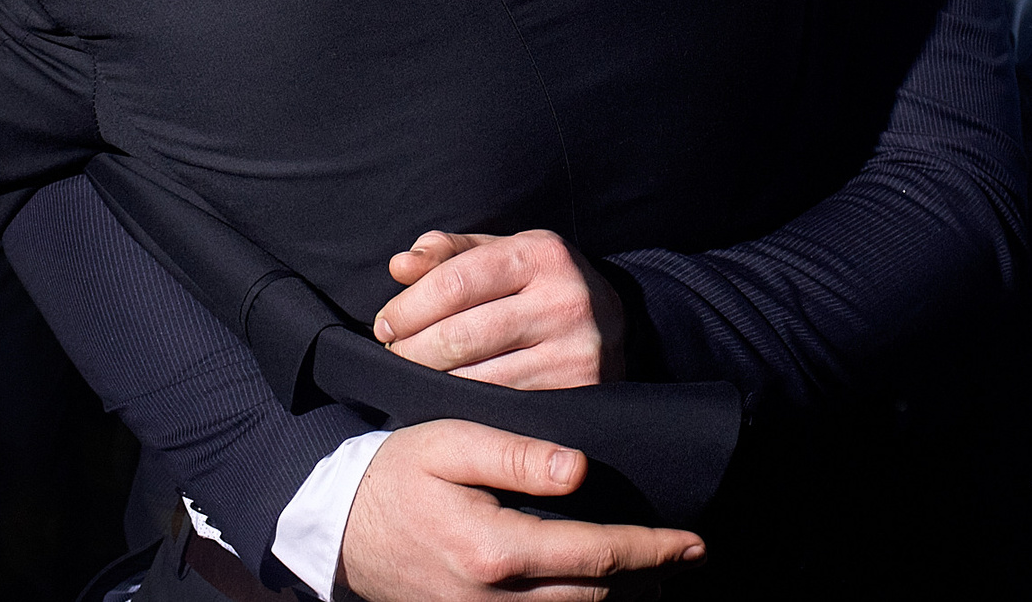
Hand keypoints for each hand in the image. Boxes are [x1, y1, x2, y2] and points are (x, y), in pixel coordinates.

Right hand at [339, 420, 702, 601]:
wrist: (338, 526)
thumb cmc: (397, 473)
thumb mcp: (450, 444)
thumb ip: (515, 455)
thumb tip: (579, 469)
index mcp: (494, 550)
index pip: (595, 553)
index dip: (651, 549)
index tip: (693, 541)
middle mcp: (492, 598)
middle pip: (593, 595)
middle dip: (646, 576)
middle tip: (687, 555)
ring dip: (618, 600)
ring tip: (655, 579)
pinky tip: (596, 594)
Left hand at [375, 230, 624, 388]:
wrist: (618, 325)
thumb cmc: (541, 285)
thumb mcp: (504, 253)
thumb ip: (449, 254)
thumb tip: (400, 266)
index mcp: (541, 254)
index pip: (456, 281)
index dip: (409, 307)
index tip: (385, 324)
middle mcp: (564, 300)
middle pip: (461, 335)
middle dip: (412, 350)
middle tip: (393, 355)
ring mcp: (575, 352)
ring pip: (478, 379)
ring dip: (432, 383)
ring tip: (415, 376)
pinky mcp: (579, 394)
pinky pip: (503, 408)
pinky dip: (466, 407)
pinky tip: (449, 399)